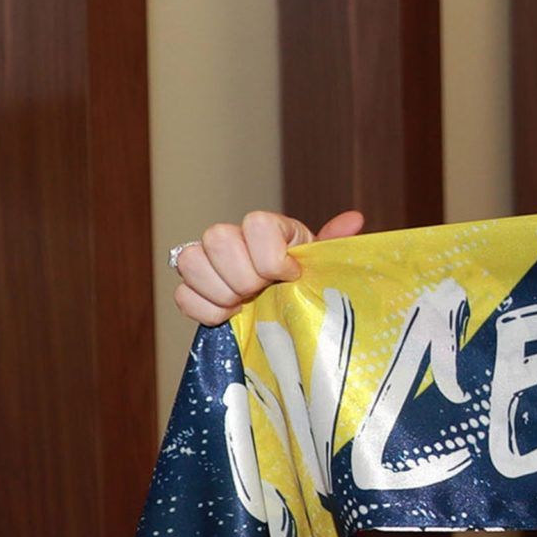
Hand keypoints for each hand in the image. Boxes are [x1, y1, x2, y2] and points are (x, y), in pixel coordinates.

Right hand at [171, 209, 363, 325]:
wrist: (285, 309)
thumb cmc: (306, 282)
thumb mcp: (323, 264)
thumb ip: (334, 242)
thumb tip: (354, 219)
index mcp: (267, 227)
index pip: (256, 223)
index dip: (272, 256)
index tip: (291, 275)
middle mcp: (232, 237)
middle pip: (218, 238)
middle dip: (245, 275)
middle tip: (263, 292)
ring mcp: (207, 262)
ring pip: (191, 261)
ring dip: (222, 291)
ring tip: (246, 305)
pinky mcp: (192, 290)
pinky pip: (182, 295)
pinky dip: (206, 311)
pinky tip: (230, 316)